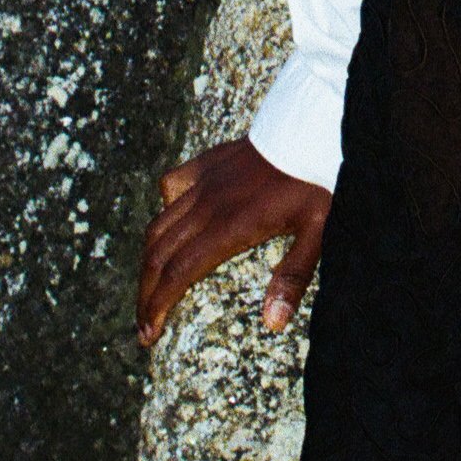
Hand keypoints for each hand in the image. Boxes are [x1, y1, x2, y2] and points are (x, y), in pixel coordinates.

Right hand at [137, 135, 327, 346]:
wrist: (313, 126)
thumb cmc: (317, 181)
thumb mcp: (317, 231)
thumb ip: (293, 276)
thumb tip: (273, 321)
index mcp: (230, 226)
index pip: (179, 272)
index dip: (158, 305)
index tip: (148, 333)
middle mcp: (207, 206)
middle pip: (159, 255)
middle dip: (145, 294)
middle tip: (142, 324)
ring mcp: (204, 182)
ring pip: (159, 225)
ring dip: (147, 260)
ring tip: (148, 289)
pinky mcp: (206, 163)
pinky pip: (171, 185)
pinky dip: (163, 211)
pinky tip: (171, 226)